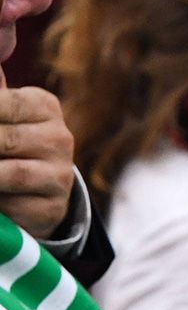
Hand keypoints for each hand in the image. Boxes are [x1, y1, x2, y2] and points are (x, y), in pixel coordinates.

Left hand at [0, 86, 75, 238]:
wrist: (42, 188)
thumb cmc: (8, 141)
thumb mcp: (0, 110)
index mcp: (43, 105)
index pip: (3, 103)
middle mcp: (59, 137)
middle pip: (2, 138)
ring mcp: (59, 173)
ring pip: (8, 173)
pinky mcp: (53, 206)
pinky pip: (13, 204)